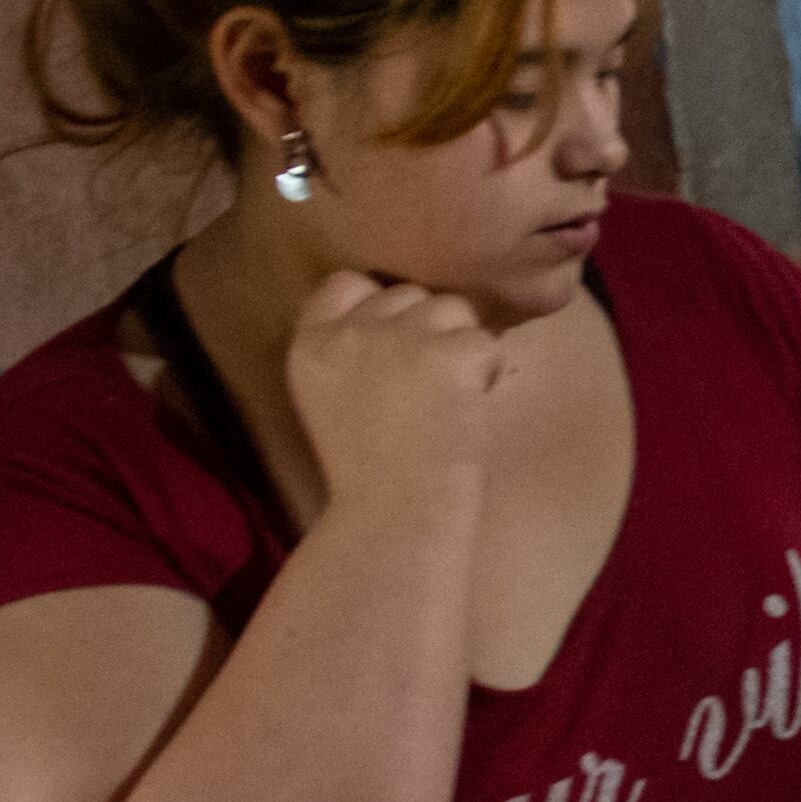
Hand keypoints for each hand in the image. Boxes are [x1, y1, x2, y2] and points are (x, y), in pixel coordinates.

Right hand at [285, 270, 505, 515]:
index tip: (395, 343)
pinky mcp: (447, 355)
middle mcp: (349, 332)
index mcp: (310, 345)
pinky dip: (490, 374)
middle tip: (427, 391)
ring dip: (461, 346)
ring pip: (452, 309)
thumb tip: (402, 313)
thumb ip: (352, 352)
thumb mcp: (333, 400)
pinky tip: (468, 414)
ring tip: (448, 403)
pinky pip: (488, 343)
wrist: (393, 518)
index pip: (345, 283)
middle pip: (407, 294)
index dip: (379, 306)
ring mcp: (398, 338)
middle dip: (427, 329)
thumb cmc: (370, 475)